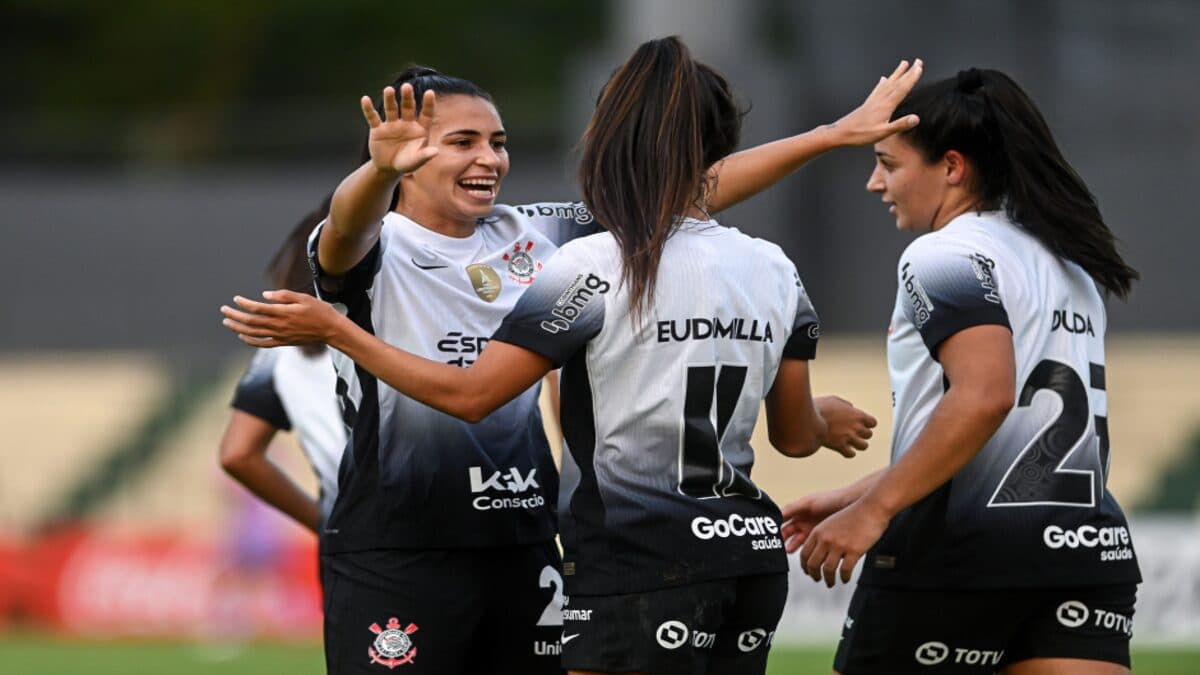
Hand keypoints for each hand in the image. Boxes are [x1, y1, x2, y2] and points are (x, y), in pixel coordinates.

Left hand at [220, 290, 343, 346]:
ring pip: (254, 333)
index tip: (236, 299)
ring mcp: (280, 336)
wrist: (331, 330)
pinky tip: (242, 336)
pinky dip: (250, 340)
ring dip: (238, 327)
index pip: (258, 309)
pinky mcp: (283, 342)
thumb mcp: (303, 298)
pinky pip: (263, 344)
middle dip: (236, 315)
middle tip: (224, 310)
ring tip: (227, 322)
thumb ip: (283, 296)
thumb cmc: (319, 311)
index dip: (245, 304)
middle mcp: (279, 326)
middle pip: (251, 322)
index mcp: (283, 313)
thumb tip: (265, 296)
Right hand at [362, 83, 439, 174]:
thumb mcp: (415, 161)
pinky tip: (365, 99)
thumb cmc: (406, 163)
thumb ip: (424, 156)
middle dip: (407, 97)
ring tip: (389, 90)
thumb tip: (436, 152)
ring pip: (391, 109)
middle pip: (407, 107)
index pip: (426, 114)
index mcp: (419, 129)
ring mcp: (391, 124)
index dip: (428, 104)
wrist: (388, 168)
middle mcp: (406, 123)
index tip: (430, 92)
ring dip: (390, 99)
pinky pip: (373, 117)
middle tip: (407, 87)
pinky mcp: (377, 129)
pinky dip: (368, 109)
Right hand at [780, 488, 850, 552]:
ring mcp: (812, 529)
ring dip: (792, 546)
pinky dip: (804, 550)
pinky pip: (809, 546)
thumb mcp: (808, 502)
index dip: (776, 527)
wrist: (851, 505)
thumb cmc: (831, 499)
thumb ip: (792, 508)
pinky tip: (802, 554)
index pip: (783, 520)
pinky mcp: (821, 538)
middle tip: (777, 545)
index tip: (770, 533)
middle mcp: (804, 520)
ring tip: (788, 550)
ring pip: (797, 540)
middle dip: (782, 539)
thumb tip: (777, 514)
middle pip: (788, 532)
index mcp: (799, 511)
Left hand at [799, 499, 889, 586]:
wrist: (871, 508)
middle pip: (813, 564)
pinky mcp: (853, 551)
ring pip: (827, 570)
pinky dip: (843, 578)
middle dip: (814, 575)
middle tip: (817, 579)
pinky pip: (845, 570)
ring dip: (828, 579)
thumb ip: (823, 536)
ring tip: (831, 582)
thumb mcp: (831, 522)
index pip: (805, 553)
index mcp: (819, 531)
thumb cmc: (854, 515)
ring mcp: (839, 545)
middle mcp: (826, 539)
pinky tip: (845, 579)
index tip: (807, 571)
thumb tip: (819, 552)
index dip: (805, 566)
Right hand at [816, 395, 876, 456]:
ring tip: (849, 441)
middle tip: (851, 431)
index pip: (873, 423)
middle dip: (862, 434)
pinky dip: (848, 452)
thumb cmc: (820, 406)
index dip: (867, 423)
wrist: (807, 417)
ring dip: (858, 444)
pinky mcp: (839, 446)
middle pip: (869, 435)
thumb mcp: (834, 400)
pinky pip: (851, 454)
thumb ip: (846, 405)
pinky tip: (841, 448)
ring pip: (864, 446)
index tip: (859, 423)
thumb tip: (851, 407)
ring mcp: (848, 437)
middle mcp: (856, 427)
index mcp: (857, 414)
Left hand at [829, 59, 923, 146]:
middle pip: (897, 83)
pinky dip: (882, 83)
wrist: (840, 133)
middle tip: (918, 61)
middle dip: (908, 72)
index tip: (919, 67)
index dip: (912, 78)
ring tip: (903, 64)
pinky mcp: (867, 104)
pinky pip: (877, 90)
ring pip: (888, 83)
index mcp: (885, 106)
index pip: (902, 89)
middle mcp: (880, 100)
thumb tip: (916, 119)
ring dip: (897, 73)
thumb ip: (899, 125)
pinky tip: (883, 79)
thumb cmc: (860, 135)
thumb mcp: (882, 133)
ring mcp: (873, 101)